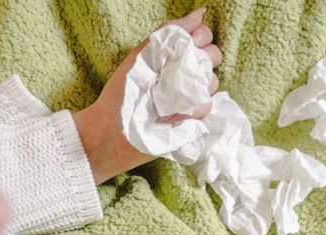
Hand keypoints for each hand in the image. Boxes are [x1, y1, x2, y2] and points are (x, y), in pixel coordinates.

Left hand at [72, 7, 221, 182]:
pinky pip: (206, 107)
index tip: (190, 42)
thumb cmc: (123, 91)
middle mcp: (186, 75)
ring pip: (212, 82)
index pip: (204, 37)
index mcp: (174, 57)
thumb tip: (201, 13)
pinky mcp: (194, 121)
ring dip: (193, 85)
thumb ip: (170, 31)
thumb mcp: (142, 54)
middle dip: (202, 58)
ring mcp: (191, 98)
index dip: (201, 37)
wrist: (113, 130)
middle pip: (213, 57)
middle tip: (180, 68)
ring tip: (168, 95)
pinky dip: (190, 109)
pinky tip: (172, 114)